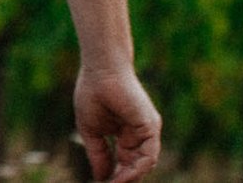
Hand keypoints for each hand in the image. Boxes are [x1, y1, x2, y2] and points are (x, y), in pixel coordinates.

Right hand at [73, 64, 159, 182]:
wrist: (100, 70)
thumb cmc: (93, 94)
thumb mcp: (92, 131)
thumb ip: (98, 154)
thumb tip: (101, 178)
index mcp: (126, 134)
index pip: (126, 162)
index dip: (116, 176)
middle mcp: (140, 134)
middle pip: (136, 166)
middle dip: (124, 180)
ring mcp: (147, 131)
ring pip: (144, 164)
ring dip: (130, 178)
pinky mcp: (150, 126)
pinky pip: (149, 155)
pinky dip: (136, 169)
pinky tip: (121, 176)